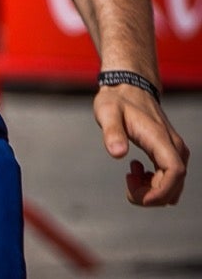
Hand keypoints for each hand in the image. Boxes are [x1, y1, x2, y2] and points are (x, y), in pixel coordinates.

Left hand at [93, 83, 188, 206]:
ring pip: (174, 184)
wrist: (128, 87)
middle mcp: (174, 147)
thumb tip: (117, 153)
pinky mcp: (170, 152)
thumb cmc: (116, 100)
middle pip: (175, 184)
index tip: (137, 196)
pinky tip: (135, 170)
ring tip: (130, 174)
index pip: (175, 172)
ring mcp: (174, 150)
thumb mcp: (107, 112)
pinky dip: (154, 182)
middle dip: (151, 195)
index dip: (160, 191)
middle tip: (128, 183)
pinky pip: (170, 177)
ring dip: (152, 189)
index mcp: (160, 139)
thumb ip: (112, 132)